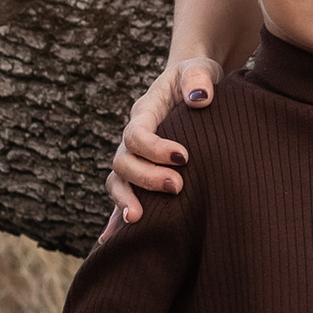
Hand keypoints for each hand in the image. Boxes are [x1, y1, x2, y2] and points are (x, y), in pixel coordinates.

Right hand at [108, 51, 225, 229]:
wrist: (194, 85)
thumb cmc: (197, 77)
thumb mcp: (200, 68)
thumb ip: (198, 78)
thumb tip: (200, 98)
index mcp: (144, 112)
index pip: (136, 134)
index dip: (154, 149)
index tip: (184, 157)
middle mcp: (133, 139)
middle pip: (124, 163)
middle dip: (146, 178)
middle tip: (177, 187)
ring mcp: (135, 158)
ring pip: (118, 182)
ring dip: (126, 201)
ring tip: (139, 220)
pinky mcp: (144, 174)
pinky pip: (125, 196)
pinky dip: (116, 219)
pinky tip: (112, 243)